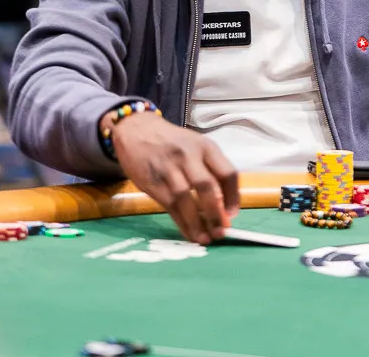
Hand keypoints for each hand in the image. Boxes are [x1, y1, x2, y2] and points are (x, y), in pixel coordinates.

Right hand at [110, 113, 239, 243]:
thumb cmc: (171, 141)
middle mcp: (188, 155)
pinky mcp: (152, 181)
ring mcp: (168, 168)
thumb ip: (209, 168)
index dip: (233, 197)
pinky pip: (170, 206)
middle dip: (216, 213)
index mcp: (205, 146)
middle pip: (207, 187)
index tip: (232, 215)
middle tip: (221, 232)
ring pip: (186, 199)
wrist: (135, 128)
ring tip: (205, 239)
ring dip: (197, 223)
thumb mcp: (195, 145)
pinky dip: (182, 222)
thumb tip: (223, 206)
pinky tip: (190, 233)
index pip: (227, 173)